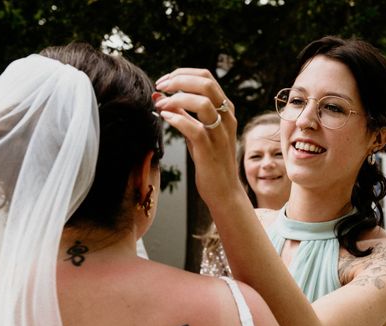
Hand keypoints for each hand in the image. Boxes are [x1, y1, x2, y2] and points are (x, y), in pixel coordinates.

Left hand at [154, 69, 240, 204]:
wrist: (224, 191)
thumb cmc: (209, 160)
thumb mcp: (196, 132)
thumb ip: (181, 113)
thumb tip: (159, 96)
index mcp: (225, 109)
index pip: (206, 77)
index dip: (183, 73)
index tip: (164, 80)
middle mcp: (226, 118)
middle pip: (206, 83)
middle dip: (179, 80)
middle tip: (160, 86)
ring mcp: (220, 134)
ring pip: (203, 103)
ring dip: (177, 98)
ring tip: (160, 103)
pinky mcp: (210, 151)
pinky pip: (195, 130)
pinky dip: (177, 119)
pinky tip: (165, 117)